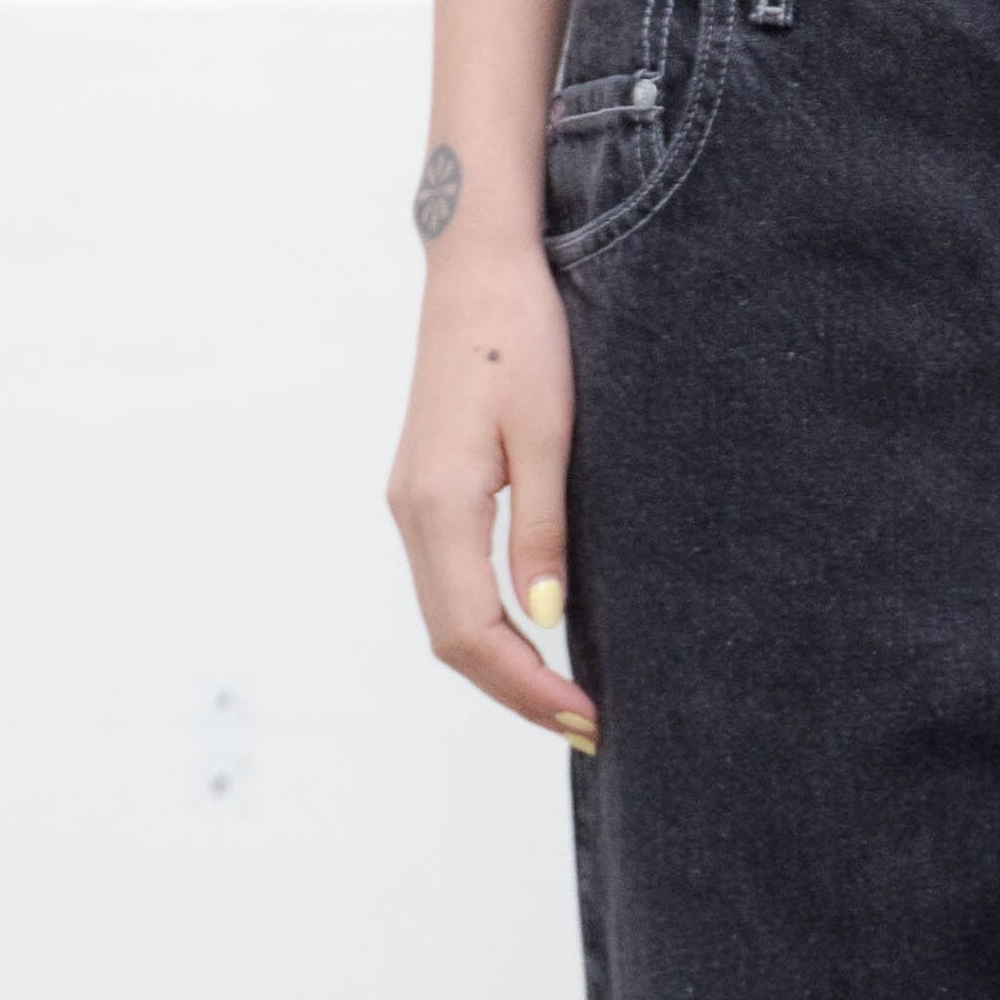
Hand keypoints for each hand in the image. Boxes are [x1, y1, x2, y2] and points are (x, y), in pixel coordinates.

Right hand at [386, 233, 595, 750]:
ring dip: (502, 670)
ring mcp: (412, 504)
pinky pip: (448, 587)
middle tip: (588, 729)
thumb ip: (542, 531)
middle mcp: (412, 513)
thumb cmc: (520, 336)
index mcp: (439, 503)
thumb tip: (545, 619)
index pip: (474, 632)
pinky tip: (533, 645)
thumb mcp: (547, 434)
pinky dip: (487, 631)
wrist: (476, 270)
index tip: (584, 718)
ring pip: (446, 619)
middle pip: (452, 641)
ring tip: (565, 703)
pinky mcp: (426, 493)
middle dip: (518, 694)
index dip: (528, 688)